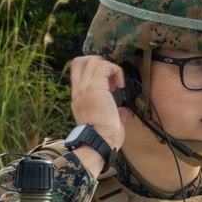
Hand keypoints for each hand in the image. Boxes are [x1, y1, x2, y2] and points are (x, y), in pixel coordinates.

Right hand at [68, 56, 131, 171]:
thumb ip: (113, 112)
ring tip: (116, 84)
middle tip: (110, 79)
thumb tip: (124, 111)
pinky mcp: (95, 86)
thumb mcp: (104, 121)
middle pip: (81, 60)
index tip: (109, 86)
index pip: (78, 72)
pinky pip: (105, 66)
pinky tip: (120, 85)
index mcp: (78, 96)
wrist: (98, 140)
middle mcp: (78, 89)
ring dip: (108, 68)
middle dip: (99, 64)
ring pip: (93, 60)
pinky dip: (115, 71)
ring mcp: (85, 86)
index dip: (94, 72)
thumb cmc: (102, 136)